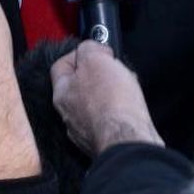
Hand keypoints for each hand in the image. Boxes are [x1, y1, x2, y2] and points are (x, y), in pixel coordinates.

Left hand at [49, 41, 163, 156]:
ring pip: (97, 104)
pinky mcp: (107, 143)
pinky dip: (121, 113)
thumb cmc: (111, 101)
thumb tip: (93, 50)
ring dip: (112, 94)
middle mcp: (70, 116)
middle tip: (115, 71)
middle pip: (81, 86)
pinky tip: (133, 109)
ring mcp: (87, 133)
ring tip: (128, 89)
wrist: (129, 142)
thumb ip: (89, 50)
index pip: (60, 66)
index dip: (78, 53)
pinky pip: (111, 121)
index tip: (97, 52)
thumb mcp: (95, 60)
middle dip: (99, 74)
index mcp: (62, 95)